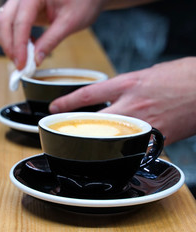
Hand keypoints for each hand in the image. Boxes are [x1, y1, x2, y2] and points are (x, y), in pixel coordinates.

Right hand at [0, 0, 105, 69]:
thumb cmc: (83, 0)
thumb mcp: (70, 22)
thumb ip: (50, 41)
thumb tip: (35, 60)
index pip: (20, 22)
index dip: (19, 46)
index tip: (22, 64)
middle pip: (3, 22)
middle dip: (10, 46)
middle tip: (22, 65)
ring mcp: (18, 1)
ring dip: (7, 42)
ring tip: (25, 54)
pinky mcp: (19, 8)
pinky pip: (4, 23)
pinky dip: (10, 38)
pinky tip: (26, 45)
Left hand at [49, 57, 195, 144]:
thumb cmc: (181, 76)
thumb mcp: (147, 74)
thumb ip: (125, 87)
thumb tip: (111, 97)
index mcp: (129, 83)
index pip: (89, 94)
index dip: (68, 102)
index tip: (54, 108)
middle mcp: (133, 104)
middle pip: (95, 121)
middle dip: (77, 129)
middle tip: (63, 134)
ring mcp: (145, 123)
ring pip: (112, 138)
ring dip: (98, 143)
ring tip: (85, 147)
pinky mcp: (158, 138)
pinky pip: (135, 148)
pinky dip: (125, 151)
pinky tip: (119, 153)